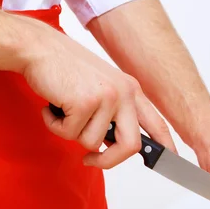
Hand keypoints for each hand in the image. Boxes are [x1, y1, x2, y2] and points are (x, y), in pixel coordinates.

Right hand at [19, 19, 176, 167]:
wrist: (39, 47)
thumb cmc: (66, 68)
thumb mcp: (102, 87)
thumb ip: (115, 113)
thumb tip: (116, 145)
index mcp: (131, 90)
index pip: (156, 123)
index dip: (165, 144)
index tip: (170, 158)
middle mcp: (124, 93)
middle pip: (131, 146)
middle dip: (109, 161)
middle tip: (90, 160)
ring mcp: (107, 97)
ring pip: (92, 142)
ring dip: (71, 132)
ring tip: (64, 108)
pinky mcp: (85, 102)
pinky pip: (69, 133)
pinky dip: (55, 124)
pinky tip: (52, 105)